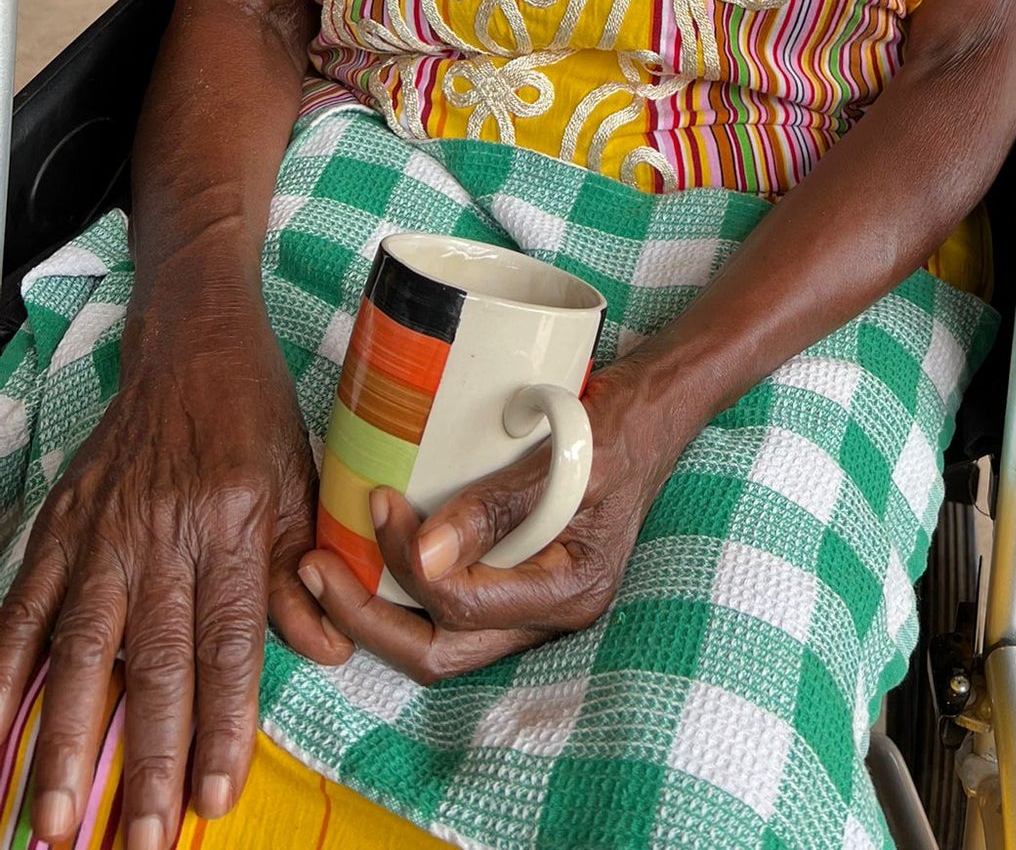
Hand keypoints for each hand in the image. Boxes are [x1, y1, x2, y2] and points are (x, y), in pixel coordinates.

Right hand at [0, 294, 351, 845]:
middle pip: (153, 665)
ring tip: (54, 823)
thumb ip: (302, 573)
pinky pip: (22, 612)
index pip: (228, 646)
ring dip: (64, 742)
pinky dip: (2, 679)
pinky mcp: (58, 526)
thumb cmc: (256, 420)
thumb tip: (323, 653)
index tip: (215, 801)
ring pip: (82, 650)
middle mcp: (163, 535)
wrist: (194, 342)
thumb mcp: (300, 485)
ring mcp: (102, 533)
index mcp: (233, 527)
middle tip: (136, 842)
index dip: (222, 727)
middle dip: (145, 762)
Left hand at [299, 361, 679, 681]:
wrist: (657, 407)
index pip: (463, 608)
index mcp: (569, 590)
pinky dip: (405, 589)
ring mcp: (535, 601)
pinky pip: (451, 607)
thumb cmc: (622, 421)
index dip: (408, 565)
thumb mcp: (570, 453)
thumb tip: (427, 558)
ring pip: (439, 640)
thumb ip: (502, 505)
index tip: (380, 503)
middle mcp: (551, 612)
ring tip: (325, 567)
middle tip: (314, 570)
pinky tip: (373, 554)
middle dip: (366, 620)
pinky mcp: (520, 577)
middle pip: (439, 653)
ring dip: (377, 612)